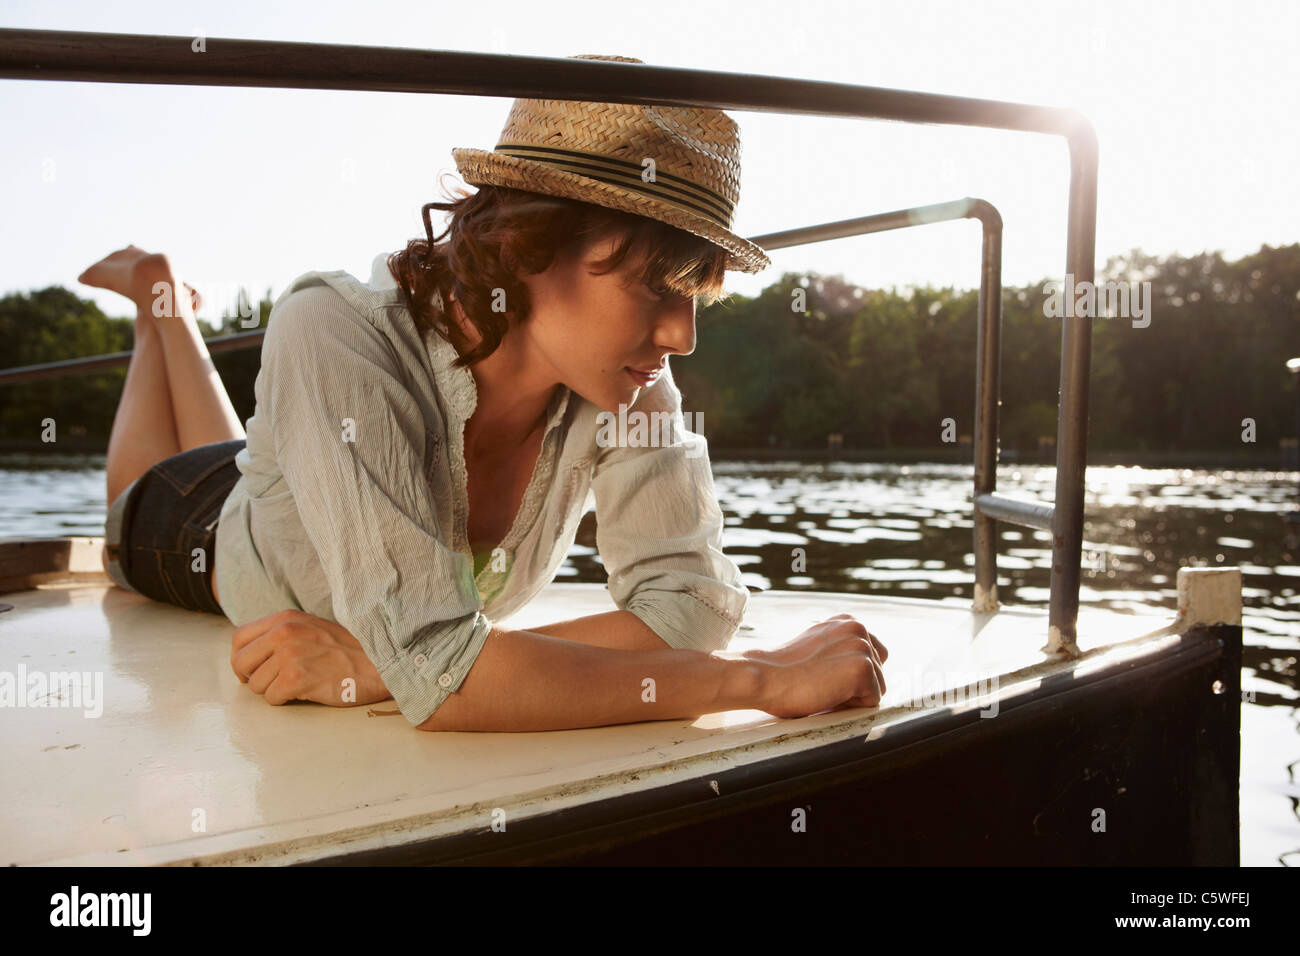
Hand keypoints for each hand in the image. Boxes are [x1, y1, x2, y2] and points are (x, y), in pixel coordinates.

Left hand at [230, 609, 392, 706]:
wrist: (378, 663)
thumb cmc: (347, 650)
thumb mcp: (311, 628)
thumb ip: (282, 634)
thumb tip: (253, 654)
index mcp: (285, 618)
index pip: (239, 638)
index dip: (242, 658)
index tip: (255, 669)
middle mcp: (283, 633)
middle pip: (240, 663)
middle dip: (252, 678)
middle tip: (273, 683)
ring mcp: (289, 655)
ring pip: (256, 685)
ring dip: (273, 691)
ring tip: (298, 685)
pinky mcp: (297, 679)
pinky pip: (272, 698)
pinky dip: (285, 701)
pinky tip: (305, 692)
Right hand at [750, 613, 887, 718]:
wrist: (765, 677)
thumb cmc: (784, 670)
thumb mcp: (818, 645)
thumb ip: (840, 647)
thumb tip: (856, 666)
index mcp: (848, 621)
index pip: (874, 656)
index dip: (850, 675)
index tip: (825, 674)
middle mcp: (858, 628)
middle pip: (878, 672)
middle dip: (855, 686)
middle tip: (822, 683)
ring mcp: (862, 647)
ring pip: (877, 688)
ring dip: (853, 696)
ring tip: (823, 687)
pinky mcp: (862, 668)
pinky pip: (872, 701)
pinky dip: (851, 706)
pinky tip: (827, 694)